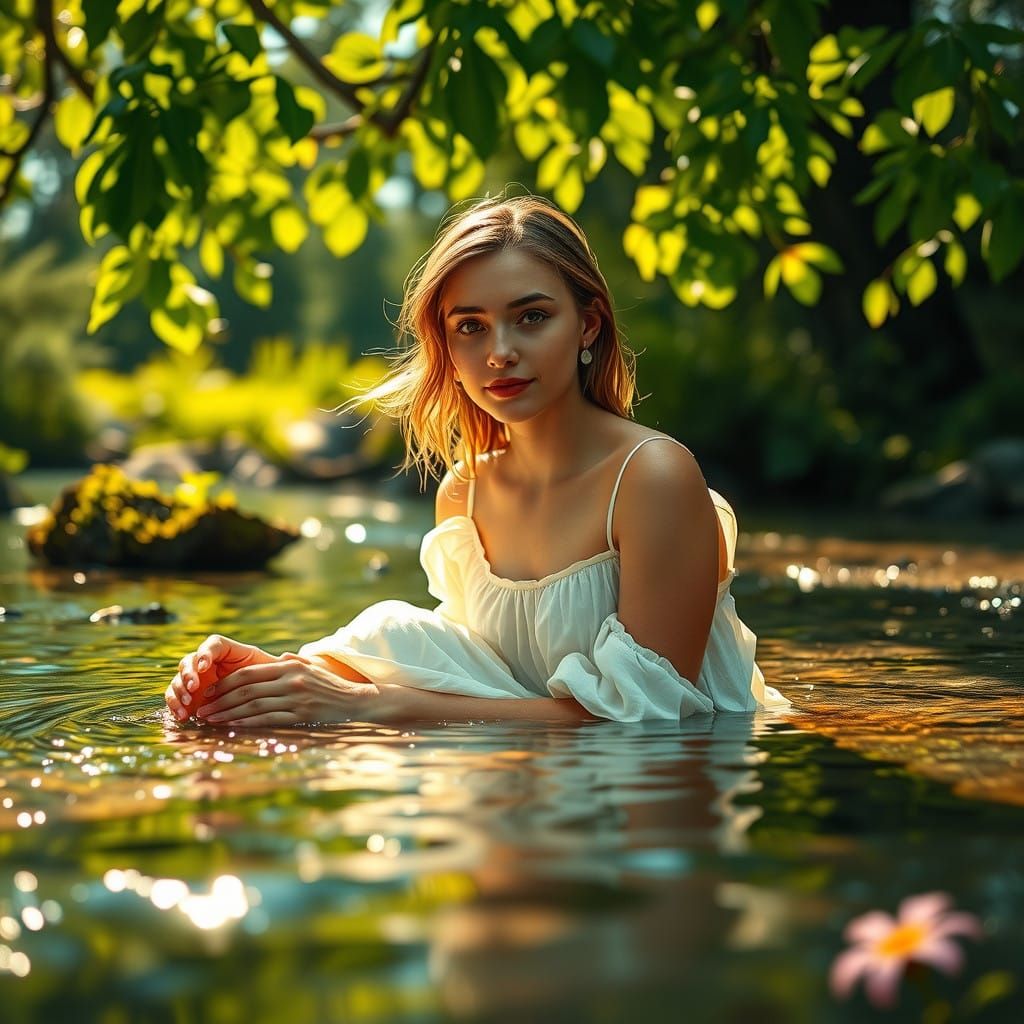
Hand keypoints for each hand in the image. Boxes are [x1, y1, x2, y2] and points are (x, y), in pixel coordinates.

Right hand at [165, 634, 277, 722]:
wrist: (257, 700)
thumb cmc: (267, 682)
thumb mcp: (270, 672)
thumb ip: (273, 664)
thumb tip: (287, 658)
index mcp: (225, 653)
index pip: (211, 645)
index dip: (205, 653)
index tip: (205, 666)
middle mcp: (206, 665)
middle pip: (189, 661)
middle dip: (188, 674)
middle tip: (194, 687)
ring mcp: (195, 681)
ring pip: (178, 679)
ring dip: (179, 690)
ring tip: (187, 703)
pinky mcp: (188, 698)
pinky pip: (175, 698)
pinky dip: (175, 705)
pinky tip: (182, 715)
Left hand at [192, 653, 390, 726]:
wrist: (357, 702)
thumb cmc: (332, 687)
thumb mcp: (312, 668)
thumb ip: (294, 662)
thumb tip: (279, 658)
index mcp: (289, 666)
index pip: (249, 673)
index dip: (225, 683)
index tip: (208, 692)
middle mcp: (290, 680)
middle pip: (246, 689)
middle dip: (220, 700)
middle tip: (202, 709)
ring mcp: (296, 698)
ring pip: (253, 705)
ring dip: (228, 714)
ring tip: (211, 721)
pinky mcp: (301, 715)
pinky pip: (268, 719)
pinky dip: (248, 723)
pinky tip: (233, 727)